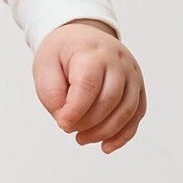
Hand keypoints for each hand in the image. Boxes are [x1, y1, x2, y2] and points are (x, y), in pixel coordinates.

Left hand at [33, 20, 144, 153]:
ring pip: (127, 110)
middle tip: (68, 129)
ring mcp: (132, 74)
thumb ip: (52, 94)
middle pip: (110, 99)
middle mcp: (118, 61)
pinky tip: (106, 145)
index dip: (76, 109)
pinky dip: (123, 135)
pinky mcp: (138, 87)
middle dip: (88, 122)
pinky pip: (137, 115)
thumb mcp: (44, 67)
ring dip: (105, 132)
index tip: (62, 124)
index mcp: (92, 52)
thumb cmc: (63, 52)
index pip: (88, 84)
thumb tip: (66, 120)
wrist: (83, 36)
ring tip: (82, 138)